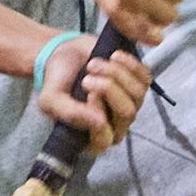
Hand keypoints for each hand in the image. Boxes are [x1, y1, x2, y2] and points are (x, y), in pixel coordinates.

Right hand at [36, 40, 152, 155]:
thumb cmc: (58, 81)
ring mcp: (130, 104)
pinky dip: (128, 63)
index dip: (97, 114)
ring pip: (137, 93)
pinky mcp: (138, 84)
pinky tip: (112, 56)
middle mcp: (115, 124)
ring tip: (93, 63)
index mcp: (93, 136)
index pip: (105, 139)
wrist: (65, 56)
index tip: (85, 93)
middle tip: (87, 77)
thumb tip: (97, 122)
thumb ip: (69, 114)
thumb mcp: (50, 99)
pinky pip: (144, 77)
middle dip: (108, 88)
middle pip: (127, 113)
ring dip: (114, 73)